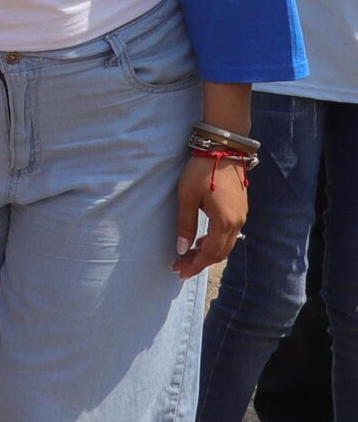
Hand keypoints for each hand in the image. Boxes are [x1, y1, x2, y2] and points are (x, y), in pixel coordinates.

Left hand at [176, 155, 248, 277]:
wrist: (224, 149)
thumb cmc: (202, 171)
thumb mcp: (187, 197)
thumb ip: (185, 225)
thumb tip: (182, 248)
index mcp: (225, 222)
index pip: (210, 253)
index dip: (195, 265)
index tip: (180, 271)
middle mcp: (238, 223)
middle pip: (220, 253)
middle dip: (200, 262)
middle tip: (180, 266)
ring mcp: (241, 217)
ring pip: (226, 244)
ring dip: (208, 253)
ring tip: (188, 256)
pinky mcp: (240, 210)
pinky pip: (229, 234)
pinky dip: (216, 242)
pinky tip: (203, 240)